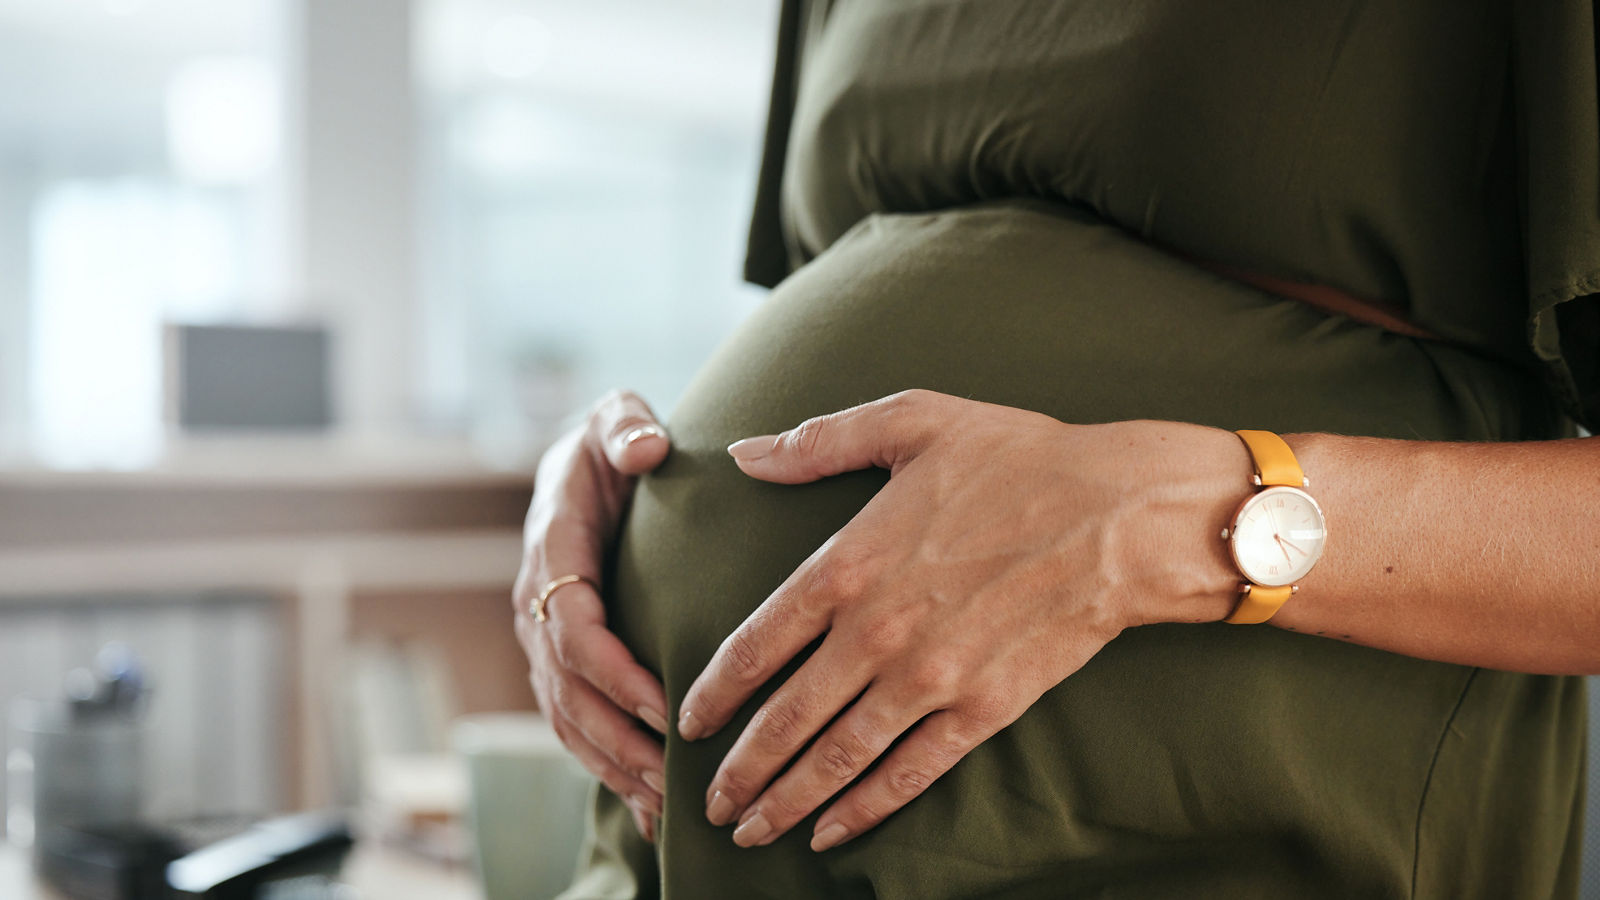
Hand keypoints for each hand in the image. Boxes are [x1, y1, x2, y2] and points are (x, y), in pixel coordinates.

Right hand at [513, 390, 672, 842]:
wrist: (584, 465)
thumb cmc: (611, 443)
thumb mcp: (614, 417)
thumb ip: (626, 425)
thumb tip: (646, 448)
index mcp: (552, 550)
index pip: (573, 626)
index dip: (615, 672)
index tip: (665, 705)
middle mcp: (537, 603)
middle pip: (568, 691)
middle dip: (618, 740)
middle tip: (674, 778)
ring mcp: (543, 639)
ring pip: (567, 720)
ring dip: (613, 767)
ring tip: (664, 806)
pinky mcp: (560, 662)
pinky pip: (575, 726)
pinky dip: (607, 768)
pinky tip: (648, 809)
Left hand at [676, 390, 1241, 851]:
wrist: (1122, 514)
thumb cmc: (1020, 458)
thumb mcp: (913, 421)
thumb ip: (820, 443)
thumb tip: (744, 451)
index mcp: (849, 563)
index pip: (756, 644)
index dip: (714, 691)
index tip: (688, 721)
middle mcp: (877, 632)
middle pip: (785, 718)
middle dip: (740, 769)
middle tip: (708, 804)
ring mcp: (930, 678)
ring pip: (837, 758)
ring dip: (787, 800)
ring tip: (750, 833)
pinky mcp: (983, 709)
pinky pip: (909, 773)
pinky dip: (865, 809)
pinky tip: (832, 834)